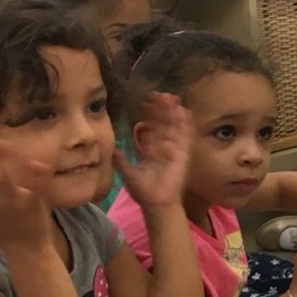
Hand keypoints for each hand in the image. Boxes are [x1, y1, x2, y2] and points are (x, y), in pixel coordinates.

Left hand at [120, 92, 192, 209]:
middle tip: (158, 93)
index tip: (146, 102)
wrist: (157, 203)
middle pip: (163, 124)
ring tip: (171, 96)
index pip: (150, 129)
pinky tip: (183, 111)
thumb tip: (112, 149)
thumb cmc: (144, 192)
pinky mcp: (183, 154)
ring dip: (172, 112)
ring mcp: (174, 150)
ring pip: (173, 127)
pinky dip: (184, 125)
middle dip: (161, 110)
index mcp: (151, 151)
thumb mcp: (128, 174)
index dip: (148, 116)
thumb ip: (121, 161)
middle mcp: (164, 148)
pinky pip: (184, 137)